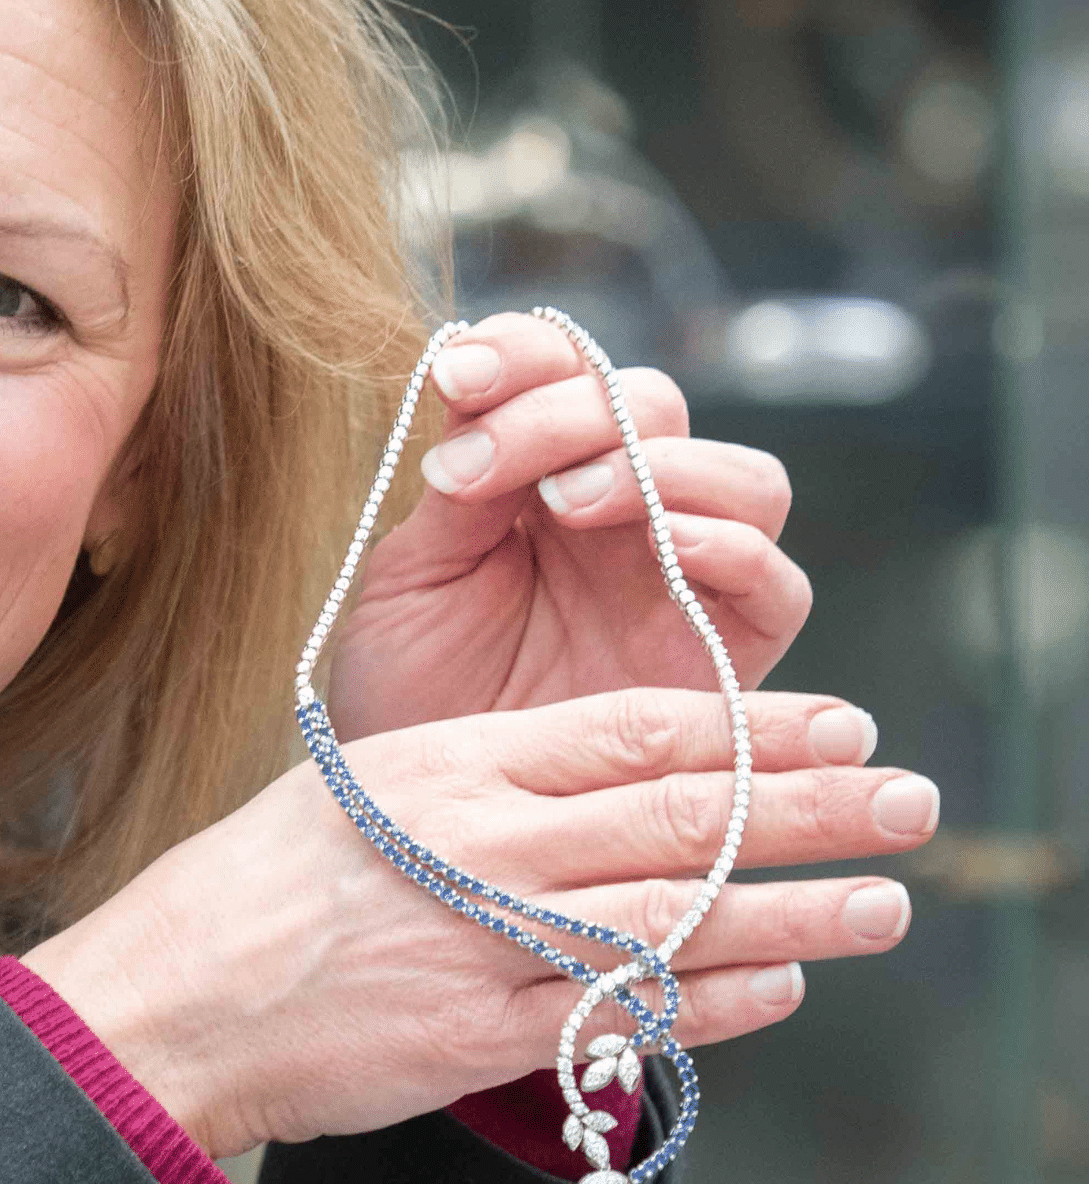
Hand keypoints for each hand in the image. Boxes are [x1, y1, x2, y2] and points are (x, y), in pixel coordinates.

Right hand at [23, 690, 931, 1158]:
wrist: (173, 994)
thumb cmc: (259, 882)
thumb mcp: (363, 785)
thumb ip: (481, 776)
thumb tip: (592, 772)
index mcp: (451, 765)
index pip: (633, 732)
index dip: (751, 725)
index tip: (834, 720)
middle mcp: (482, 844)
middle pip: (678, 815)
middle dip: (808, 803)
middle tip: (906, 796)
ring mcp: (484, 942)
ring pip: (673, 917)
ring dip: (791, 908)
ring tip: (880, 900)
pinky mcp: (478, 1034)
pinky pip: (619, 1017)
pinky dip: (711, 1004)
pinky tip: (779, 989)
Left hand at [327, 313, 811, 741]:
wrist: (425, 831)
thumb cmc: (409, 702)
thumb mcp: (411, 582)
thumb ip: (459, 492)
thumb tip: (474, 389)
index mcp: (537, 479)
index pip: (563, 370)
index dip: (521, 353)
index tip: (453, 377)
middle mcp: (622, 519)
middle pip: (652, 405)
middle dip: (570, 409)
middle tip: (486, 461)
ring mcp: (682, 584)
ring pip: (740, 477)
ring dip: (657, 466)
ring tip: (564, 499)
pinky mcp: (729, 659)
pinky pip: (775, 584)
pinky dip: (731, 545)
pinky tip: (662, 542)